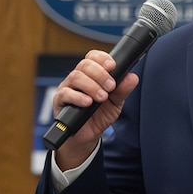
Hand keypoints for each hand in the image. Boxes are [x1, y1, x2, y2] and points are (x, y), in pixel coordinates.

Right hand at [52, 50, 139, 170]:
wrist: (87, 136)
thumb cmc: (99, 116)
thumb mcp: (115, 104)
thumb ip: (123, 90)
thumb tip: (132, 77)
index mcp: (91, 74)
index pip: (93, 57)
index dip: (102, 58)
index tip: (112, 66)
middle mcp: (78, 78)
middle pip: (85, 64)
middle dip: (100, 74)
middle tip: (111, 86)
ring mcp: (67, 88)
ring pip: (76, 76)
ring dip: (91, 86)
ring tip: (102, 97)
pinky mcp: (60, 100)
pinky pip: (65, 93)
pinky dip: (78, 97)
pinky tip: (87, 102)